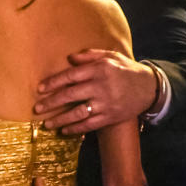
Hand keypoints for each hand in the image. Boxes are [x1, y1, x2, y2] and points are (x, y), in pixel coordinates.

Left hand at [35, 50, 158, 133]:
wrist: (149, 87)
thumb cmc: (125, 70)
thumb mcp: (110, 56)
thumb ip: (89, 55)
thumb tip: (69, 58)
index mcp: (99, 69)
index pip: (70, 76)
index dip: (53, 83)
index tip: (40, 89)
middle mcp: (101, 86)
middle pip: (70, 95)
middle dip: (51, 103)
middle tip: (37, 109)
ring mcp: (105, 103)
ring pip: (78, 113)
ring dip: (60, 119)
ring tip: (47, 124)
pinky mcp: (110, 117)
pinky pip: (89, 125)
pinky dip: (75, 129)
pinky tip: (64, 131)